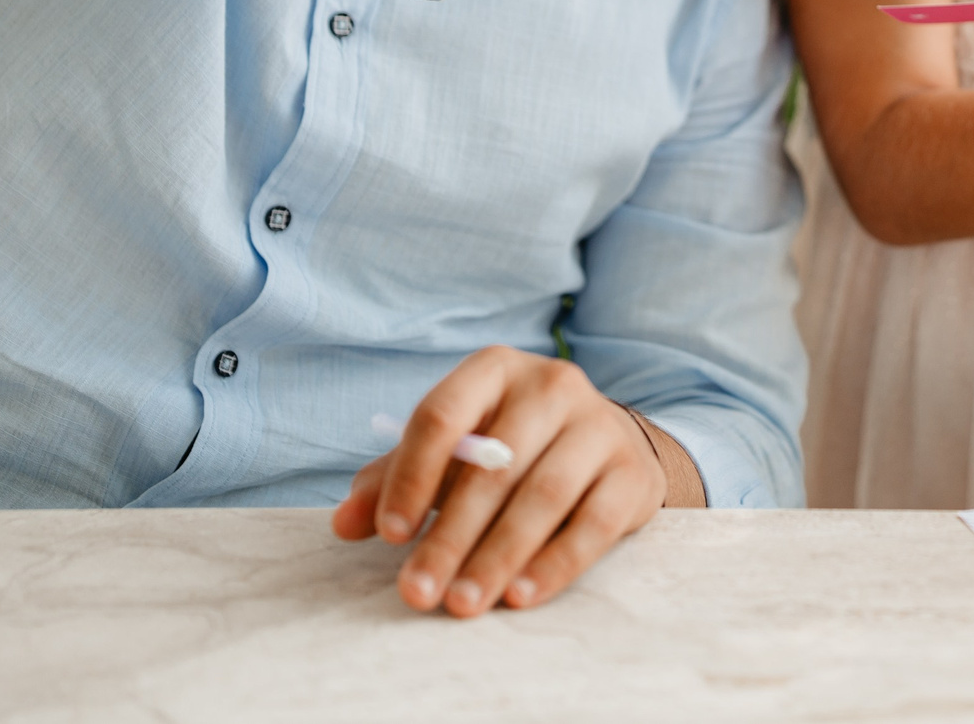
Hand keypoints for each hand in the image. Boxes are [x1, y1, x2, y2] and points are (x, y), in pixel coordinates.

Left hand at [331, 346, 679, 616]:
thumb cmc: (511, 448)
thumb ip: (394, 480)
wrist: (608, 446)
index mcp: (495, 370)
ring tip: (462, 603)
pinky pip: (594, 523)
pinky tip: (520, 596)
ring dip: (497, 557)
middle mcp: (552, 385)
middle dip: (450, 536)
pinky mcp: (632, 473)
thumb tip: (342, 524)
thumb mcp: (453, 451)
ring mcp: (599, 425)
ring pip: (543, 495)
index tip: (389, 534)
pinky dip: (555, 563)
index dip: (412, 475)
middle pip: (494, 466)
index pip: (443, 414)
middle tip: (417, 592)